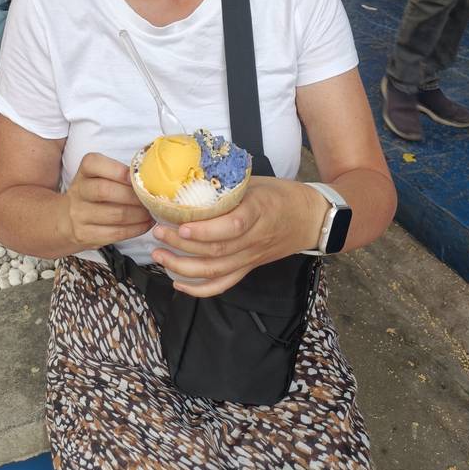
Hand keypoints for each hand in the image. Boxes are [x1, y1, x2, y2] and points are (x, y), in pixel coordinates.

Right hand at [66, 151, 151, 250]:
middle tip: (150, 198)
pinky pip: (115, 233)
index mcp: (84, 171)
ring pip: (114, 214)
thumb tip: (152, 174)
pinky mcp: (85, 235)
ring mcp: (79, 214)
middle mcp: (79, 191)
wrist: (66, 219)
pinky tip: (145, 224)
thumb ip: (119, 172)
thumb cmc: (93, 192)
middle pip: (105, 191)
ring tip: (151, 212)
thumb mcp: (99, 176)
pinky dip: (135, 229)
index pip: (94, 164)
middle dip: (133, 195)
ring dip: (138, 214)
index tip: (136, 176)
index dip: (117, 170)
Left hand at [150, 178, 326, 297]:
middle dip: (181, 245)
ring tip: (159, 254)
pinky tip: (177, 282)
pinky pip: (223, 284)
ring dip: (183, 267)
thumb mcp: (256, 182)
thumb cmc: (281, 195)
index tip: (179, 224)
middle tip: (157, 232)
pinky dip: (199, 289)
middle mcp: (253, 239)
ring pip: (215, 271)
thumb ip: (227, 185)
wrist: (311, 219)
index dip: (204, 230)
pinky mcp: (249, 268)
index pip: (231, 226)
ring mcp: (250, 257)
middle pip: (216, 251)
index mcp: (258, 212)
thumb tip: (189, 179)